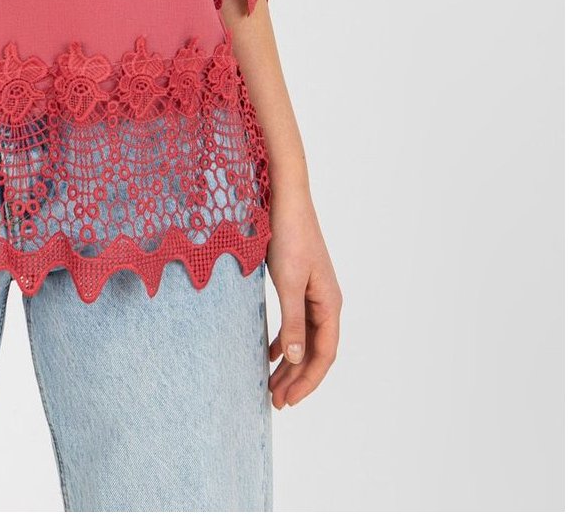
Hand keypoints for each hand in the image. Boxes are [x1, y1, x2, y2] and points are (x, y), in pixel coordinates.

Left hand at [265, 182, 341, 408]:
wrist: (285, 198)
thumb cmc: (290, 235)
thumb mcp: (288, 282)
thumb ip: (292, 321)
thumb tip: (294, 357)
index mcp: (329, 304)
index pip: (324, 354)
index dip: (307, 380)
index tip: (288, 401)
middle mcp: (326, 302)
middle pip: (314, 351)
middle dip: (296, 378)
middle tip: (275, 401)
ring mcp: (313, 293)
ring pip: (304, 339)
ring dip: (289, 362)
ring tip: (271, 384)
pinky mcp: (299, 284)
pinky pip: (296, 322)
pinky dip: (284, 340)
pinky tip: (270, 352)